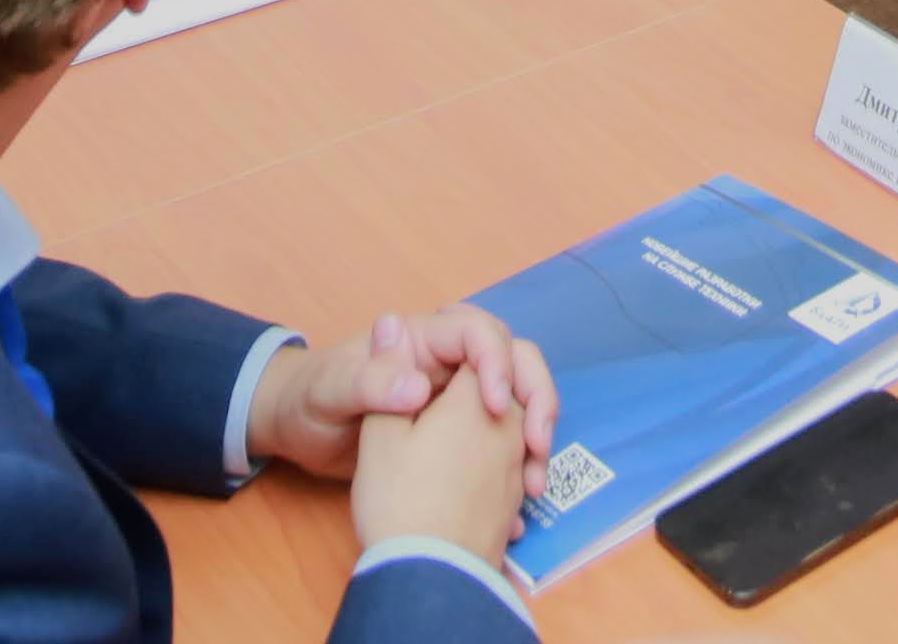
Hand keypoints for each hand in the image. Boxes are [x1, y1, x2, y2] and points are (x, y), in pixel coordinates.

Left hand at [254, 304, 555, 487]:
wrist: (298, 434)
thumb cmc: (310, 398)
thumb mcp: (330, 391)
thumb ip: (369, 383)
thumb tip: (419, 385)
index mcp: (422, 341)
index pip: (478, 333)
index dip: (497, 362)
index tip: (498, 407)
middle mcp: (449, 363)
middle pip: (514, 360)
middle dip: (536, 395)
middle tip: (539, 444)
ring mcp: (458, 398)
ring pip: (517, 401)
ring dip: (536, 433)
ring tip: (536, 482)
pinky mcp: (461, 433)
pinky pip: (504, 439)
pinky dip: (520, 464)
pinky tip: (523, 500)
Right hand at [347, 365, 536, 569]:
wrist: (428, 574)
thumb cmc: (399, 498)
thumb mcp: (379, 433)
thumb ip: (385, 375)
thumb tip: (391, 323)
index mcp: (477, 399)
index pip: (484, 348)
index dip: (462, 347)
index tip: (438, 366)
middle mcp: (509, 428)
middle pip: (513, 384)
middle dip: (493, 380)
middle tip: (464, 389)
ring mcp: (516, 467)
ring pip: (518, 426)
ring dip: (498, 422)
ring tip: (458, 437)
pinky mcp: (514, 501)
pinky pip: (515, 465)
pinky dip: (498, 461)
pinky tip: (468, 479)